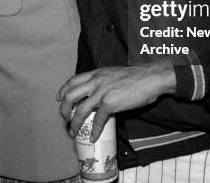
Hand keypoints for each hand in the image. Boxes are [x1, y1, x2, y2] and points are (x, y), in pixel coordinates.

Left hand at [57, 60, 176, 141]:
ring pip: (80, 110)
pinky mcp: (111, 103)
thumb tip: (98, 93)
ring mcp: (102, 92)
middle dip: (64, 109)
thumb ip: (103, 81)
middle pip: (70, 95)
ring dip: (74, 123)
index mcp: (96, 73)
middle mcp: (96, 81)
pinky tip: (93, 136)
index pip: (73, 80)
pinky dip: (94, 130)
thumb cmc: (136, 76)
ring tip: (73, 132)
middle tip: (65, 118)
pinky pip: (98, 120)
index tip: (59, 98)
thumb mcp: (113, 73)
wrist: (150, 77)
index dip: (63, 90)